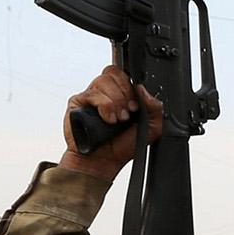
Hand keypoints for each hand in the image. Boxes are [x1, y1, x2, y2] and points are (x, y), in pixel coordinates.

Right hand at [61, 65, 163, 180]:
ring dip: (116, 101)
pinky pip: (93, 94)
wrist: (103, 161)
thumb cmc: (123, 146)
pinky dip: (104, 106)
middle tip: (128, 112)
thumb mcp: (151, 129)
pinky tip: (108, 120)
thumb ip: (155, 108)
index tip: (136, 106)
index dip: (132, 86)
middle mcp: (106, 92)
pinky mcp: (78, 102)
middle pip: (115, 73)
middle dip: (125, 93)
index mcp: (122, 94)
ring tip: (117, 120)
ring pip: (104, 80)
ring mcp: (91, 96)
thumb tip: (143, 89)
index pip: (126, 74)